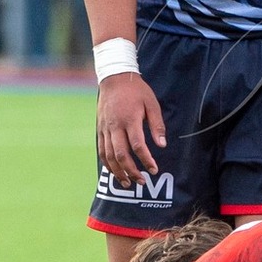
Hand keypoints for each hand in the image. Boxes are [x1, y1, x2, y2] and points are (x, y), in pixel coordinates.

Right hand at [96, 72, 165, 187]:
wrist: (114, 78)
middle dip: (131, 171)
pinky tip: (115, 172)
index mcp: (130, 119)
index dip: (146, 160)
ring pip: (109, 156)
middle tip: (142, 182)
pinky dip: (107, 164)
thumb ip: (157, 125)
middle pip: (121, 154)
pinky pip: (101, 151)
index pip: (137, 145)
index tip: (154, 169)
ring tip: (128, 183)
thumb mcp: (152, 103)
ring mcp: (105, 129)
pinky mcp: (99, 129)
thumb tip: (162, 145)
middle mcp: (115, 126)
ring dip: (118, 172)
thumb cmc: (136, 91)